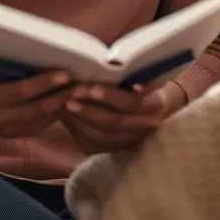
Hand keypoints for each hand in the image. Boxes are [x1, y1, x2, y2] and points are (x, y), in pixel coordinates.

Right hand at [0, 57, 76, 139]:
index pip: (21, 91)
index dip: (44, 82)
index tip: (65, 72)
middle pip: (38, 107)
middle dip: (63, 94)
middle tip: (85, 81)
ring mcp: (7, 130)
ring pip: (43, 118)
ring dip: (64, 105)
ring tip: (84, 91)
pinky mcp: (13, 135)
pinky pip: (40, 125)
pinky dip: (57, 114)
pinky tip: (70, 101)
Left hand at [60, 80, 182, 154]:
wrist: (141, 103)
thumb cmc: (137, 78)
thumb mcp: (143, 70)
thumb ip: (139, 72)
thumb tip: (137, 85)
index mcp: (154, 104)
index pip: (132, 103)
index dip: (111, 96)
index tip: (91, 88)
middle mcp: (145, 127)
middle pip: (114, 122)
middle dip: (90, 109)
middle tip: (71, 96)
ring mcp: (128, 141)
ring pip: (100, 136)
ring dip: (80, 119)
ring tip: (65, 103)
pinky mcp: (110, 149)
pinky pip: (90, 144)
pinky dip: (76, 129)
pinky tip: (66, 115)